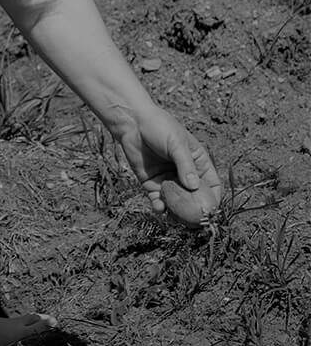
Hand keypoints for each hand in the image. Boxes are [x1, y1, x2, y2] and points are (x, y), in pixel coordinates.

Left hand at [109, 104, 221, 222]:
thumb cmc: (159, 127)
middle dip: (194, 210)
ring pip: (177, 202)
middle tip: (193, 222)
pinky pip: (158, 200)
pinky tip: (159, 207)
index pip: (212, 184)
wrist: (132, 123)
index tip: (211, 210)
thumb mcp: (176, 143)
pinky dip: (159, 206)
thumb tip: (194, 186)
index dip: (213, 198)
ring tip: (175, 217)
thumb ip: (185, 165)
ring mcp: (168, 180)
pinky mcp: (151, 183)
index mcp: (198, 162)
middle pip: (194, 197)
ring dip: (176, 211)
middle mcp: (185, 174)